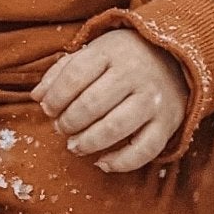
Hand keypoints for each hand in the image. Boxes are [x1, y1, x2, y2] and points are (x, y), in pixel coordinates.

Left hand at [31, 29, 189, 171]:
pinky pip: (144, 150)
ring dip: (88, 142)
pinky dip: (121, 162)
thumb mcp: (94, 52)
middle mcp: (135, 74)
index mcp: (111, 51)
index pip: (75, 76)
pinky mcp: (168, 122)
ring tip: (75, 145)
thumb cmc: (124, 57)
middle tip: (61, 128)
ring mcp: (153, 99)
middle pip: (92, 104)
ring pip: (115, 128)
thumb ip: (63, 71)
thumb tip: (37, 96)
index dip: (55, 97)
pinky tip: (102, 162)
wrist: (177, 57)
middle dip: (69, 122)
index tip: (48, 108)